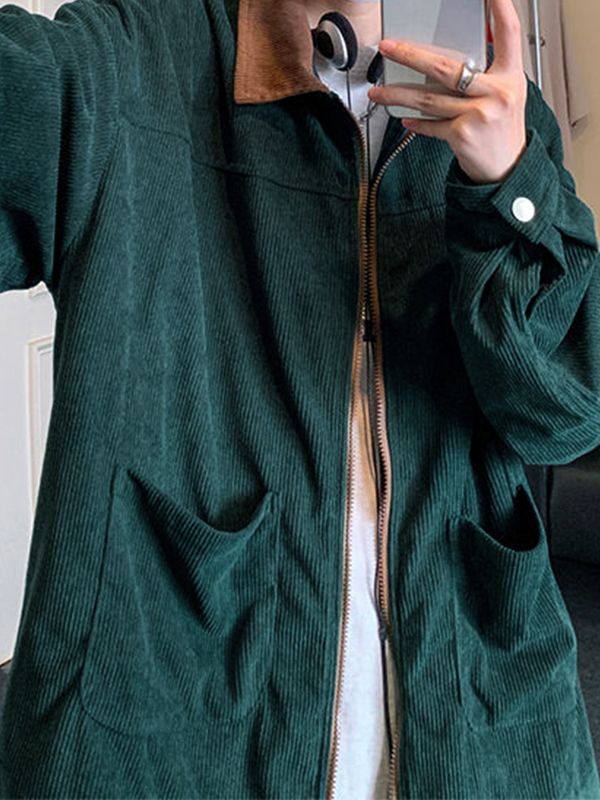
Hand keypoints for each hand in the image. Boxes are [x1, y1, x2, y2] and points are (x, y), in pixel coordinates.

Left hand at [368, 0, 527, 184]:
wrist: (506, 168)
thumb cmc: (501, 129)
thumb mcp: (505, 94)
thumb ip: (484, 74)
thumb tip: (445, 61)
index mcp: (510, 76)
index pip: (508, 34)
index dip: (501, 10)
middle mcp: (497, 92)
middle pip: (446, 67)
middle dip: (410, 55)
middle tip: (388, 47)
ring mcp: (479, 114)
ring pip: (428, 98)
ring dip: (398, 94)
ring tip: (379, 91)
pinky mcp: (462, 135)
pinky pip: (431, 124)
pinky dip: (415, 123)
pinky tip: (403, 118)